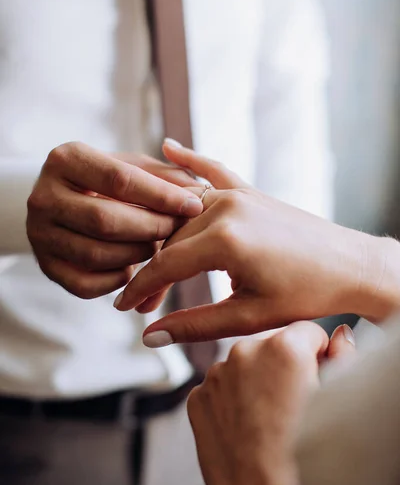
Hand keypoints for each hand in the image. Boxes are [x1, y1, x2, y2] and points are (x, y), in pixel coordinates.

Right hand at [26, 142, 202, 298]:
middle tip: (177, 230)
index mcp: (65, 159)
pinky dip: (117, 279)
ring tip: (157, 246)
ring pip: (97, 255)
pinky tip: (133, 267)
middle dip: (151, 228)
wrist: (63, 201)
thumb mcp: (131, 165)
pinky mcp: (45, 266)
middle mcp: (43, 196)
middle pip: (106, 220)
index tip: (193, 205)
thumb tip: (197, 193)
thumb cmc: (107, 181)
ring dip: (137, 254)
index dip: (161, 196)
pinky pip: (86, 284)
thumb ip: (163, 175)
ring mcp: (39, 234)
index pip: (119, 180)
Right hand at [114, 141, 399, 343]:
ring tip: (147, 263)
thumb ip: (193, 325)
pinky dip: (190, 162)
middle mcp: (225, 207)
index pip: (164, 265)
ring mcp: (237, 194)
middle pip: (169, 238)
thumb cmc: (306, 295)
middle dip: (151, 271)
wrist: (350, 266)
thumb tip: (149, 335)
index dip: (139, 289)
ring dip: (163, 236)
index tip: (121, 308)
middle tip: (144, 303)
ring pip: (181, 212)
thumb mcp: (248, 316)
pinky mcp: (248, 191)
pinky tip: (166, 148)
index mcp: (225, 240)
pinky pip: (213, 171)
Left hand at [187, 322, 355, 484]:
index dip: (316, 354)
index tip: (313, 376)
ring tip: (266, 420)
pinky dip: (230, 401)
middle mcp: (245, 351)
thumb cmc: (304, 456)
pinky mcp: (197, 395)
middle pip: (271, 345)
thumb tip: (340, 336)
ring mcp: (216, 373)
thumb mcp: (336, 399)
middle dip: (281, 365)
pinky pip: (219, 387)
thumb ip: (342, 356)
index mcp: (285, 346)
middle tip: (290, 403)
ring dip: (253, 381)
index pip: (307, 330)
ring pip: (243, 365)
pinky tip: (243, 427)